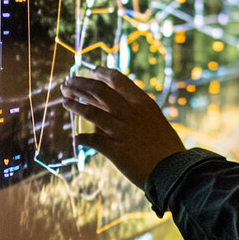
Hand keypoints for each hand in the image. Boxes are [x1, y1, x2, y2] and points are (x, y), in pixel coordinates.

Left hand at [60, 66, 184, 189]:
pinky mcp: (115, 150)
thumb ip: (133, 111)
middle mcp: (131, 113)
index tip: (91, 70)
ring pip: (91, 112)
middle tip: (68, 83)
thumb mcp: (154, 119)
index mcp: (143, 102)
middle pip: (100, 91)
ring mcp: (121, 131)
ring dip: (74, 106)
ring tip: (64, 100)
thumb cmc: (167, 145)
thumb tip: (109, 105)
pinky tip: (75, 138)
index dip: (102, 73)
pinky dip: (82, 139)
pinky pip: (92, 140)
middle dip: (81, 84)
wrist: (174, 169)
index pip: (118, 80)